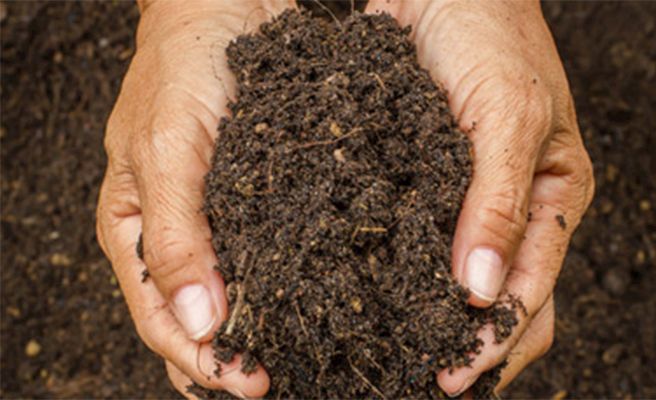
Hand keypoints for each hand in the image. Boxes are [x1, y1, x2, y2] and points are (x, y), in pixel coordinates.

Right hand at [96, 1, 291, 396]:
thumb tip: (196, 325)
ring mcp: (218, 218)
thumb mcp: (165, 151)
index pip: (160, 319)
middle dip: (231, 360)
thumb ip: (173, 239)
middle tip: (279, 383)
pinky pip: (269, 254)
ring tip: (299, 362)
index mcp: (134, 230)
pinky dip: (286, 285)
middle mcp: (177, 233)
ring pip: (235, 294)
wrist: (223, 6)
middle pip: (196, 319)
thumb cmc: (180, 68)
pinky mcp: (258, 198)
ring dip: (260, 332)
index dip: (202, 362)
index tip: (252, 385)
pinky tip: (312, 303)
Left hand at [366, 0, 593, 395]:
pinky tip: (365, 295)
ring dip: (426, 320)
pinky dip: (397, 274)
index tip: (447, 377)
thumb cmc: (492, 33)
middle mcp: (511, 210)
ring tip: (386, 354)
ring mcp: (465, 200)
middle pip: (497, 305)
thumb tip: (484, 292)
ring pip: (452, 281)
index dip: (492, 344)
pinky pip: (412, 241)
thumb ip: (501, 203)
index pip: (531, 296)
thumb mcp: (511, 115)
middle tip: (413, 379)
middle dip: (463, 348)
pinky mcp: (423, 182)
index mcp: (553, 199)